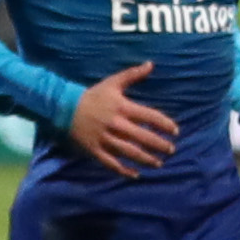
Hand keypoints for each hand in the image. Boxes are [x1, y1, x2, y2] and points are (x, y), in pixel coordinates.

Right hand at [69, 62, 179, 176]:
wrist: (64, 108)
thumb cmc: (93, 96)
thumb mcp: (113, 82)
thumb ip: (133, 74)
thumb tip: (151, 64)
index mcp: (122, 107)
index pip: (149, 116)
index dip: (165, 124)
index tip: (175, 131)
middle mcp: (116, 124)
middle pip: (142, 137)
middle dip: (159, 145)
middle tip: (171, 150)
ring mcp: (105, 139)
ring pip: (129, 152)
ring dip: (146, 159)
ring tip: (158, 163)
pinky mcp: (95, 150)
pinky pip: (111, 163)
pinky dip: (123, 170)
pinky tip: (136, 175)